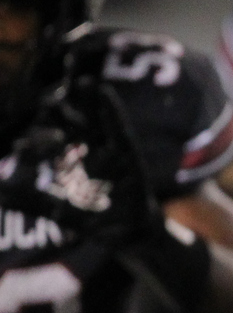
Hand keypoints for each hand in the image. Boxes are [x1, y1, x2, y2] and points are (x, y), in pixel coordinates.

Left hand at [0, 81, 157, 246]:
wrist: (131, 231)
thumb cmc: (95, 220)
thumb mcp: (58, 211)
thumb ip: (30, 201)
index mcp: (67, 162)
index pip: (49, 142)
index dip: (37, 138)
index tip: (23, 143)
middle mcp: (86, 152)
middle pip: (71, 124)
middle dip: (61, 109)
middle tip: (49, 97)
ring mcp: (107, 151)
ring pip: (94, 120)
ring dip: (87, 100)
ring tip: (79, 81)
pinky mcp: (128, 153)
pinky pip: (119, 129)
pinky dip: (112, 111)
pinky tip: (103, 92)